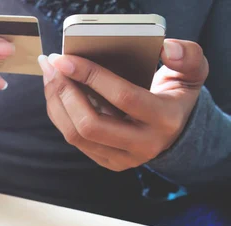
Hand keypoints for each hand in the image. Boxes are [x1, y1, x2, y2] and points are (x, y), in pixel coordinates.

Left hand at [38, 39, 209, 171]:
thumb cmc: (176, 95)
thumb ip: (186, 56)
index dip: (91, 76)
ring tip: (50, 76)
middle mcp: (143, 145)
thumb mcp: (191, 73)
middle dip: (64, 93)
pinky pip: (74, 140)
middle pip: (90, 125)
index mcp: (164, 119)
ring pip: (76, 135)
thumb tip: (165, 48)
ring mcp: (123, 158)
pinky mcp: (108, 162)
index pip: (122, 97)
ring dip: (55, 103)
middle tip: (52, 66)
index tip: (65, 60)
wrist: (177, 131)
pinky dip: (59, 114)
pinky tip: (56, 93)